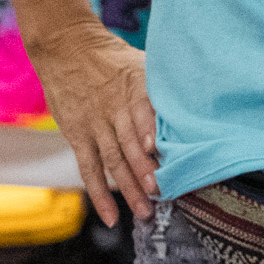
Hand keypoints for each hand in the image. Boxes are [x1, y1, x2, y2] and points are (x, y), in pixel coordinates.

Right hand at [29, 19, 158, 228]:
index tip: (158, 149)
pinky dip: (99, 194)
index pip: (142, 110)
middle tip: (161, 193)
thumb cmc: (112, 57)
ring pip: (112, 160)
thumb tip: (196, 109)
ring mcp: (94, 124)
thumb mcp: (140, 63)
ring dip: (128, 187)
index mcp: (133, 87)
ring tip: (144, 211)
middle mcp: (113, 108)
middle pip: (129, 142)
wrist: (67, 46)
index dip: (149, 129)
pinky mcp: (78, 136)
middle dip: (144, 170)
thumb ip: (162, 88)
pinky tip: (111, 216)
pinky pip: (89, 168)